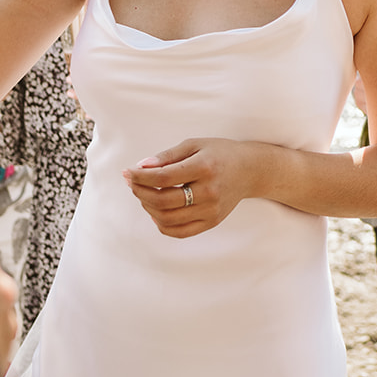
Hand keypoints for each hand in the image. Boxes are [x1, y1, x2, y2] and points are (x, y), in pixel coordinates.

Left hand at [122, 137, 259, 237]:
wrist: (249, 170)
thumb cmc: (219, 153)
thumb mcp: (194, 145)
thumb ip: (167, 156)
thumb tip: (141, 167)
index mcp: (204, 168)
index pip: (163, 177)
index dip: (140, 177)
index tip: (127, 172)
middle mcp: (209, 192)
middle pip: (163, 200)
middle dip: (140, 192)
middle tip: (132, 183)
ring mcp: (211, 210)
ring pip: (167, 219)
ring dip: (148, 207)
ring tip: (144, 195)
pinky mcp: (211, 222)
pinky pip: (178, 232)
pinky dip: (161, 224)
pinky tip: (156, 211)